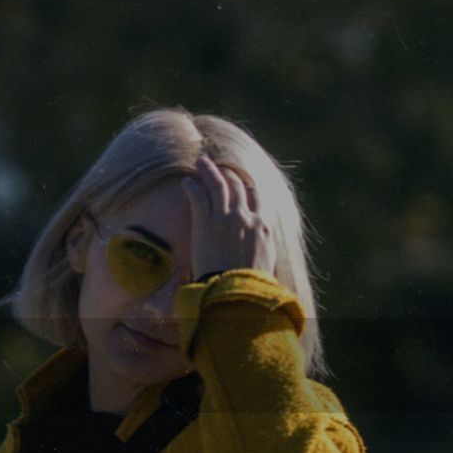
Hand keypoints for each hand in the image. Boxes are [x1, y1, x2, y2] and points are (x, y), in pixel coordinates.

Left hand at [181, 156, 276, 278]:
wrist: (236, 290)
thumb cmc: (250, 284)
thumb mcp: (265, 262)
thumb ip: (262, 246)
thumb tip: (260, 247)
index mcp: (263, 226)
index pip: (257, 197)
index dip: (247, 187)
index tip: (240, 182)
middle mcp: (246, 217)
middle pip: (237, 186)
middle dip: (228, 174)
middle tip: (219, 168)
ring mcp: (225, 218)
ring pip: (218, 185)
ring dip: (209, 171)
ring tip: (201, 162)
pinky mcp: (205, 223)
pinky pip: (198, 197)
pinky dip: (193, 186)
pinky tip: (187, 182)